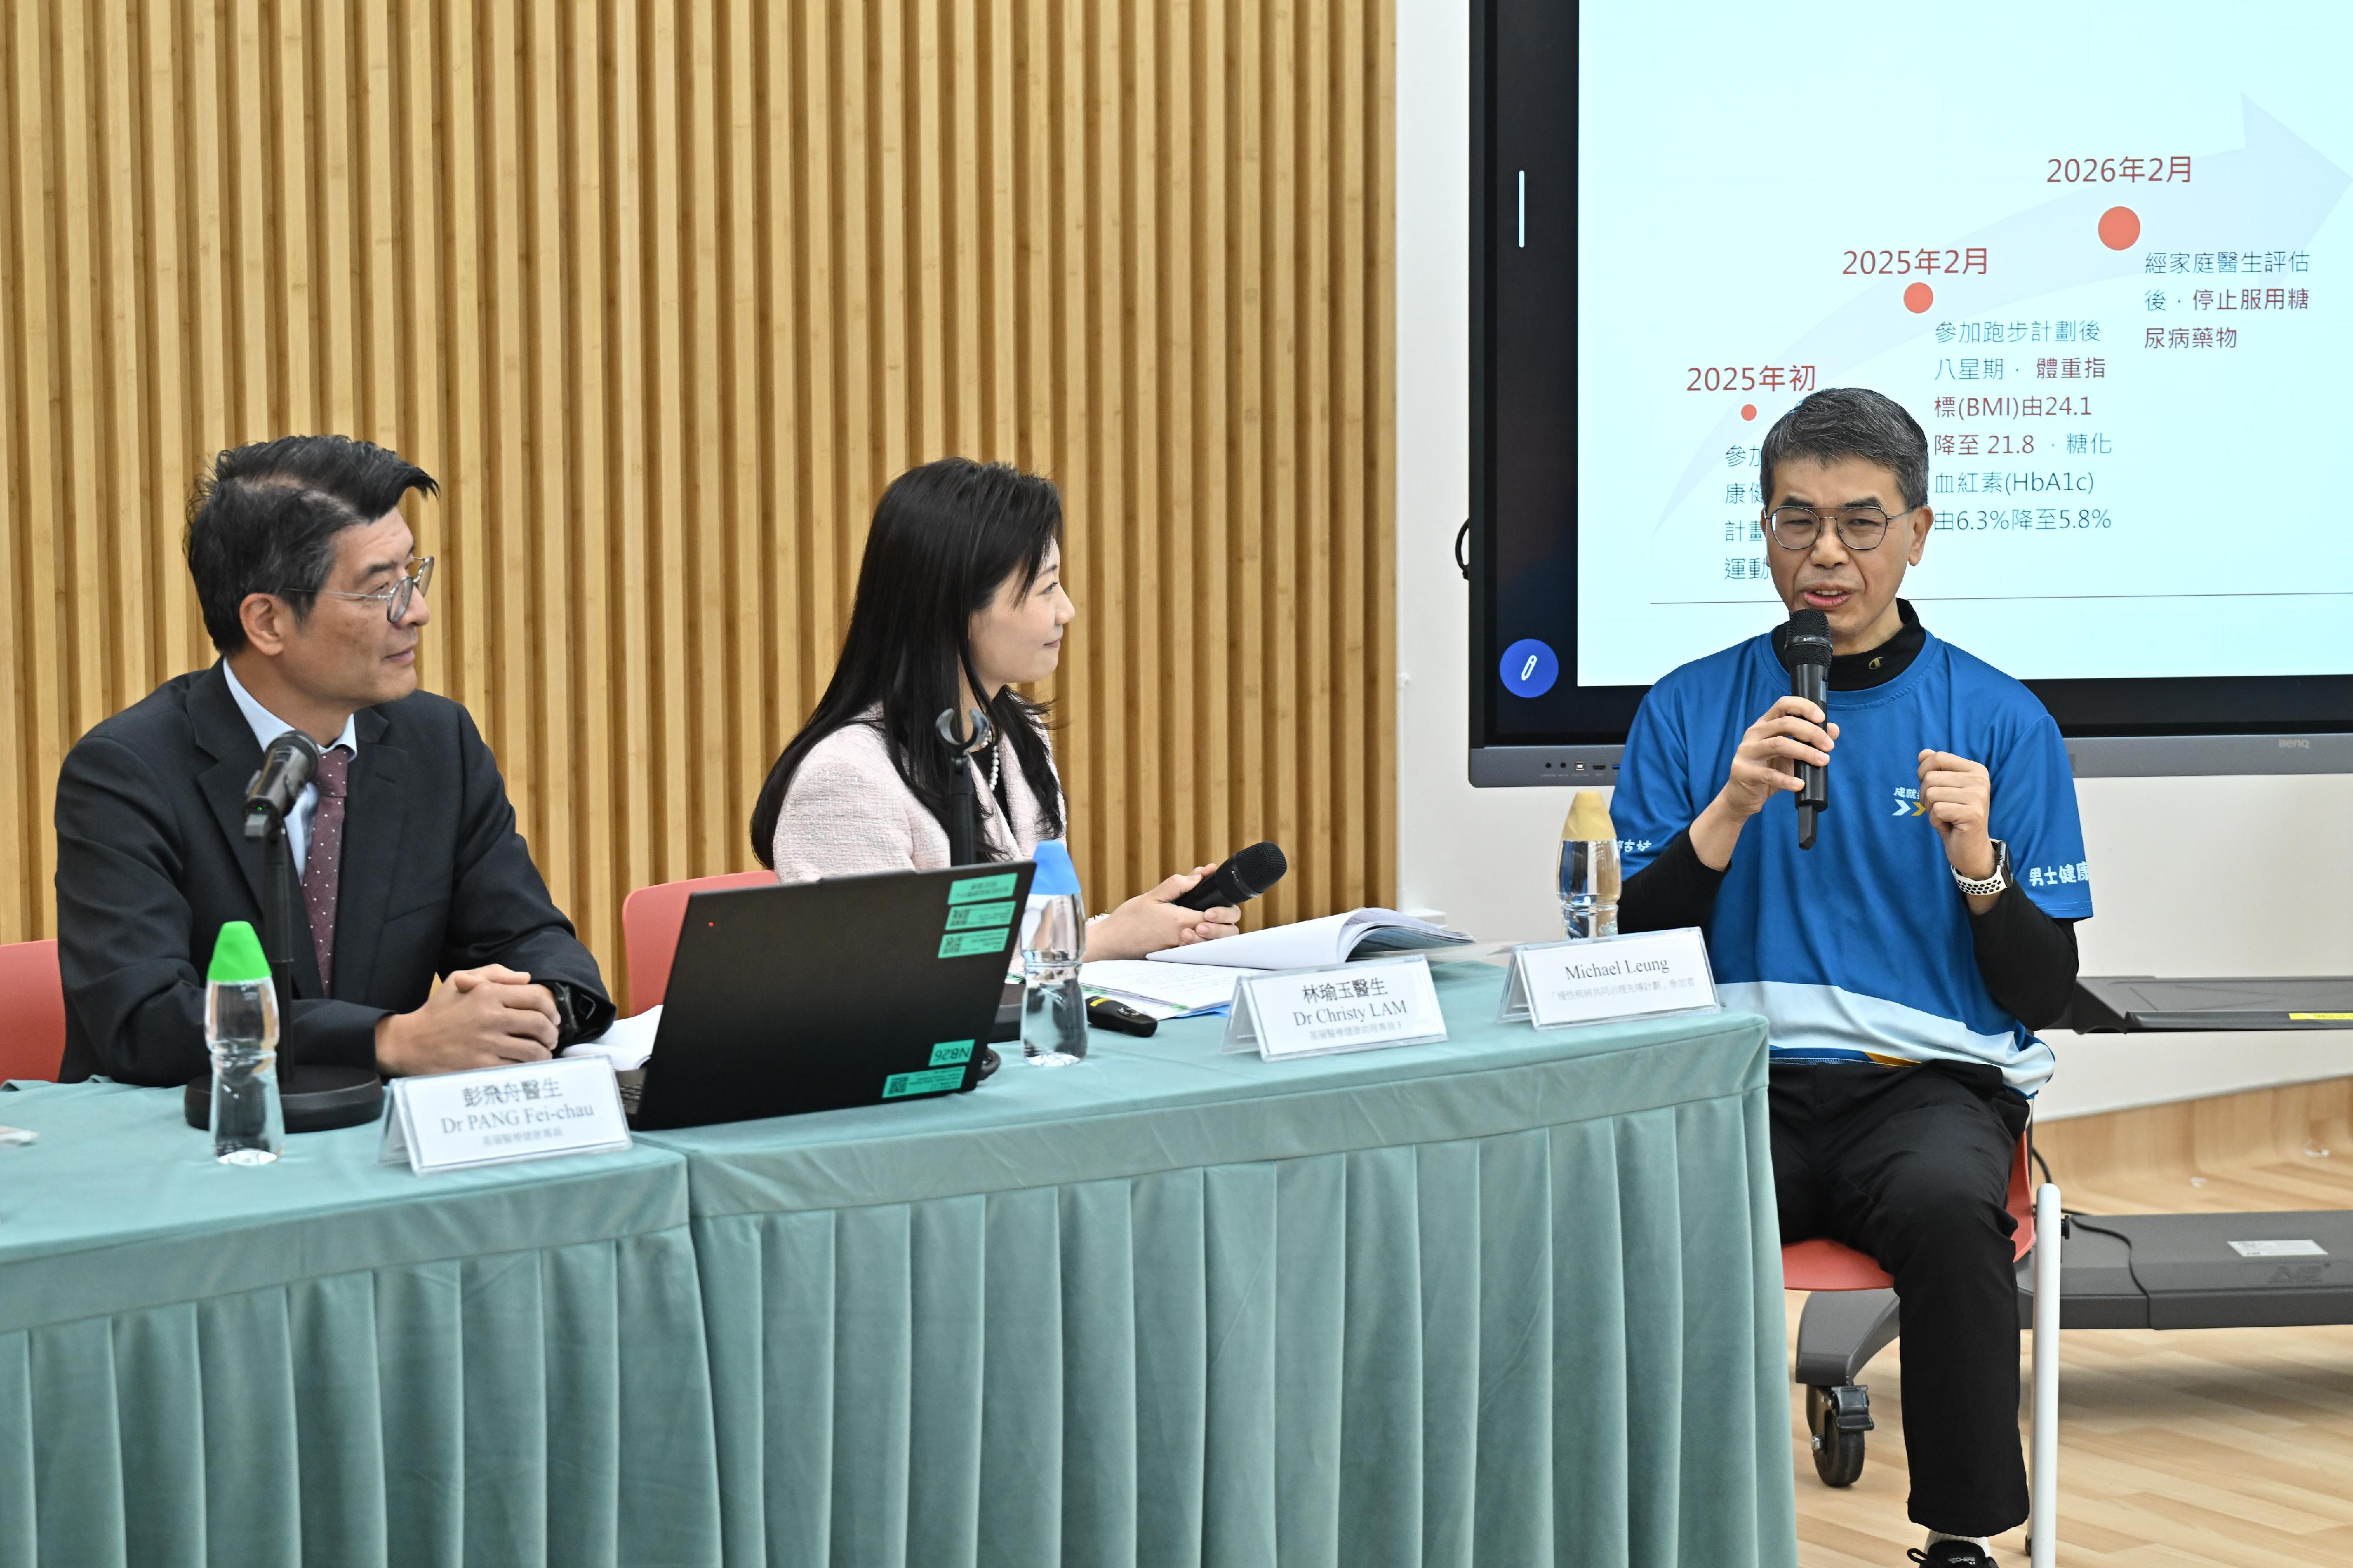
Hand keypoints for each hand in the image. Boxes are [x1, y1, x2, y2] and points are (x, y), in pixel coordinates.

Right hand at [374, 964, 561, 1075]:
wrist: (409, 1042)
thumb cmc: (437, 1011)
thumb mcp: (459, 980)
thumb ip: (493, 973)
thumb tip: (526, 977)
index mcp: (488, 993)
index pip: (537, 997)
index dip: (552, 1008)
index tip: (554, 1018)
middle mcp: (490, 1017)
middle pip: (540, 1024)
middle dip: (552, 1033)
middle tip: (552, 1038)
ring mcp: (486, 1043)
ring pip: (533, 1049)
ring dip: (544, 1053)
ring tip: (542, 1053)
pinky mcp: (481, 1066)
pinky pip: (517, 1067)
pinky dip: (527, 1068)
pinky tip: (526, 1066)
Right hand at [1085, 866, 1241, 960]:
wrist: (1111, 943)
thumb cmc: (1128, 920)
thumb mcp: (1152, 895)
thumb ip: (1177, 884)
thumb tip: (1199, 876)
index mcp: (1181, 921)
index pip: (1217, 918)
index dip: (1222, 909)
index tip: (1213, 902)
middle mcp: (1186, 938)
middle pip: (1224, 936)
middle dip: (1226, 924)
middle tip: (1212, 914)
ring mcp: (1183, 950)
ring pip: (1215, 945)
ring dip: (1216, 933)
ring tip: (1204, 922)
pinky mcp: (1177, 956)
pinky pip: (1200, 950)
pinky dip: (1203, 941)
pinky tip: (1195, 931)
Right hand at [1717, 696, 1838, 819]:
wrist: (1743, 797)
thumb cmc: (1769, 771)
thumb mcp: (1792, 755)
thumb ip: (1810, 741)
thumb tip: (1833, 729)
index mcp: (1765, 724)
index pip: (1783, 705)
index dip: (1803, 707)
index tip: (1821, 718)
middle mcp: (1754, 733)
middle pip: (1784, 723)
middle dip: (1811, 732)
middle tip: (1829, 746)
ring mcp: (1746, 751)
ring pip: (1778, 744)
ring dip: (1805, 752)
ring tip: (1822, 761)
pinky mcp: (1743, 771)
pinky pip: (1768, 774)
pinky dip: (1787, 780)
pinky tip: (1799, 784)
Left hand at [1916, 749, 1995, 880]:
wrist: (1970, 847)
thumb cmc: (1954, 816)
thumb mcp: (1943, 789)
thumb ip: (1935, 769)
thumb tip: (1923, 753)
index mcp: (1976, 769)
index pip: (1938, 757)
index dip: (1924, 772)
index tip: (1931, 787)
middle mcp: (1980, 780)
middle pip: (1930, 777)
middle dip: (1925, 795)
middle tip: (1940, 808)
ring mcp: (1978, 796)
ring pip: (1931, 793)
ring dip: (1930, 809)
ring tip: (1945, 816)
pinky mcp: (1973, 814)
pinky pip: (1936, 810)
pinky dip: (1935, 820)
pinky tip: (1949, 825)